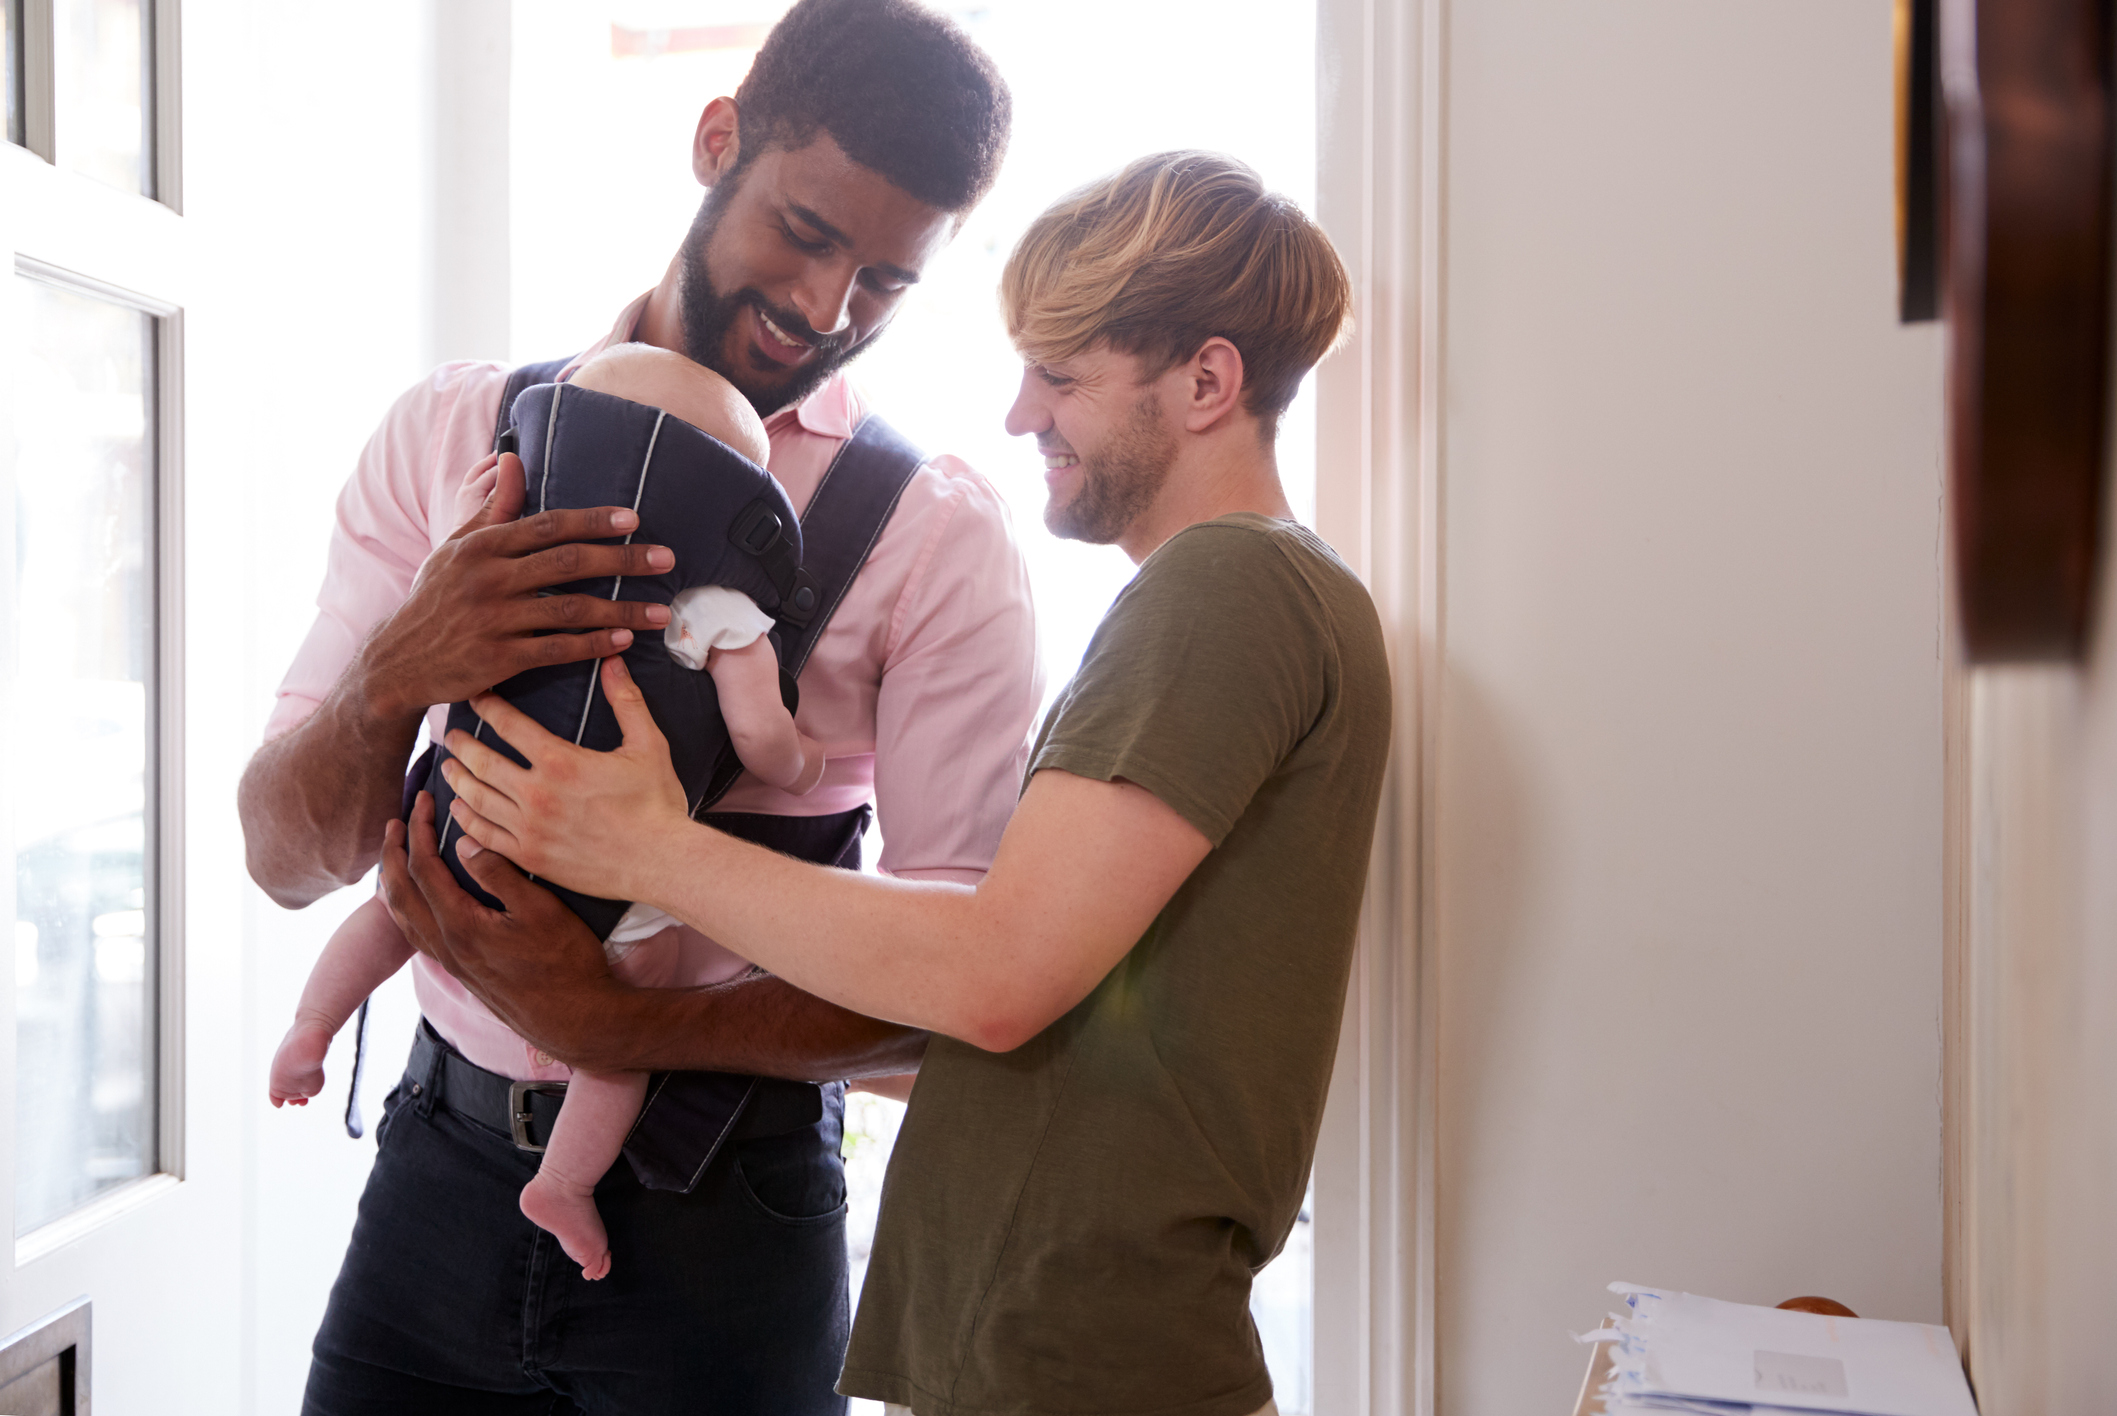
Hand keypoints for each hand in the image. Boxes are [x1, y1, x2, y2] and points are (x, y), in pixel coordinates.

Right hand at [354, 452, 678, 720]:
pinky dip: (593, 646)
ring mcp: (494, 619)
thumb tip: (512, 459)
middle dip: (623, 560)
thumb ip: (493, 507)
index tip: (635, 520)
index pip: (549, 526)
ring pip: (571, 610)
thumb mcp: (456, 547)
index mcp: (483, 546)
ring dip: (623, 611)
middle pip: (569, 563)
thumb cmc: (436, 597)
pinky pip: (556, 649)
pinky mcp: (498, 658)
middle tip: (667, 559)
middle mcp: (489, 578)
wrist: (398, 659)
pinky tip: (625, 643)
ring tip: (662, 613)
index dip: (594, 521)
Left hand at [380, 792, 626, 1059]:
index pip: (423, 868)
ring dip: (392, 882)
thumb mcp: (541, 910)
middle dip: (392, 853)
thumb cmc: (566, 963)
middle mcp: (446, 945)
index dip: (419, 830)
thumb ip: (500, 874)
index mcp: (461, 924)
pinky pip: (416, 934)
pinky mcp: (462, 972)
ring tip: (396, 856)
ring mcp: (451, 962)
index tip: (424, 802)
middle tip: (395, 823)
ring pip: (402, 918)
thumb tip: (468, 841)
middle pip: (398, 893)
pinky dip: (406, 908)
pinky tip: (420, 902)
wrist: (575, 1019)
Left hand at [440, 656, 693, 903]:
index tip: (475, 698)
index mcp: (560, 761)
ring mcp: (529, 829)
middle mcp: (536, 794)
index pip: (508, 724)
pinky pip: (485, 837)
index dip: (487, 707)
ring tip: (448, 767)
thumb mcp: (648, 744)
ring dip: (457, 779)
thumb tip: (613, 660)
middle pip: (482, 761)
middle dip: (461, 744)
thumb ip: (625, 700)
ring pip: (476, 799)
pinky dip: (466, 821)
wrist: (661, 861)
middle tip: (450, 734)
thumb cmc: (657, 802)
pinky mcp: (531, 857)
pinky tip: (459, 811)